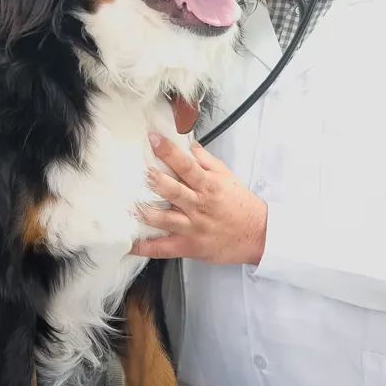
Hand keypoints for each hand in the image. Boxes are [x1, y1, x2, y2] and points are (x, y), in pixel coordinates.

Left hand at [131, 132, 267, 265]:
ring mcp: (192, 227)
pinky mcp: (189, 246)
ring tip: (127, 204)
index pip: (186, 165)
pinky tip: (130, 243)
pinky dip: (145, 246)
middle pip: (173, 190)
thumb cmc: (241, 205)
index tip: (153, 138)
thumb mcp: (227, 177)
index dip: (169, 151)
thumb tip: (190, 145)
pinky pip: (164, 247)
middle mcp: (198, 205)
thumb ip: (207, 161)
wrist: (258, 235)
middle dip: (154, 180)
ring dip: (144, 211)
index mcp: (208, 185)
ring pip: (164, 218)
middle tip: (137, 170)